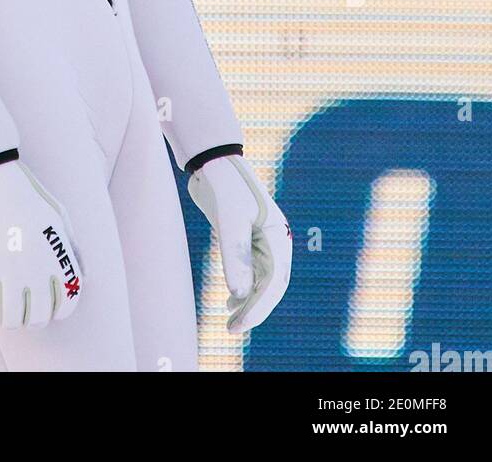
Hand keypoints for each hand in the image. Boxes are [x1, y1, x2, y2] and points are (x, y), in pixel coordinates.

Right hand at [0, 160, 82, 328]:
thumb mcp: (59, 216)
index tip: (47, 305)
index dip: (58, 311)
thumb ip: (74, 249)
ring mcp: (9, 267)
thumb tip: (85, 278)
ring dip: (8, 317)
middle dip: (32, 318)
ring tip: (3, 304)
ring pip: (11, 320)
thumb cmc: (27, 195)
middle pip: (38, 318)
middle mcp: (37, 266)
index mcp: (58, 255)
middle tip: (22, 306)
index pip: (67, 304)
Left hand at [188, 154, 290, 333]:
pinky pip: (252, 271)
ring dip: (249, 302)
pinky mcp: (248, 239)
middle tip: (232, 329)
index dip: (258, 307)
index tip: (240, 324)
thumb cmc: (223, 186)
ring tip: (231, 321)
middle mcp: (275, 240)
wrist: (213, 161)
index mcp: (278, 236)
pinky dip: (243, 288)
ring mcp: (262, 240)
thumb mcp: (228, 220)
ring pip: (261, 280)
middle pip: (270, 285)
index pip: (273, 282)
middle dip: (254, 310)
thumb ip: (234, 256)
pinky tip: (231, 300)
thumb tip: (239, 294)